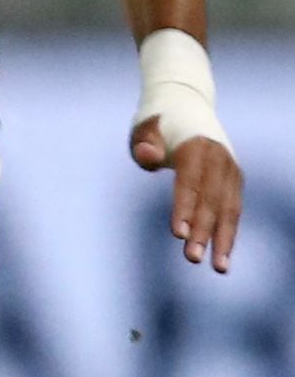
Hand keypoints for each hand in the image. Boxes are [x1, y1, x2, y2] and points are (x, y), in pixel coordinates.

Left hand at [135, 120, 243, 271]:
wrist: (187, 108)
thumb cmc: (156, 124)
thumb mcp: (143, 129)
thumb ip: (145, 144)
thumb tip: (149, 156)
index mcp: (196, 146)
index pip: (189, 183)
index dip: (184, 208)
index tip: (177, 235)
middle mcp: (219, 159)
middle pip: (211, 200)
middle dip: (203, 231)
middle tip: (192, 258)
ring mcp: (230, 170)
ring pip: (229, 209)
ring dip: (223, 239)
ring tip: (220, 268)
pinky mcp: (234, 181)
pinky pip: (233, 210)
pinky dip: (229, 233)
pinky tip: (223, 257)